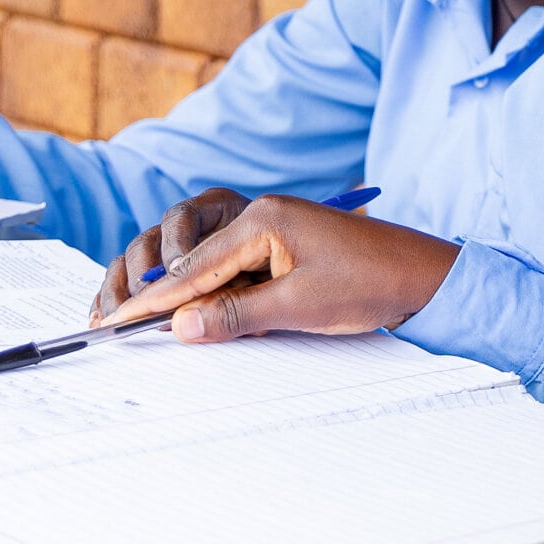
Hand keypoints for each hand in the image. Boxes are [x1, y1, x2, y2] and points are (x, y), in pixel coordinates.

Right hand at [96, 193, 461, 342]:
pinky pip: (240, 272)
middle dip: (166, 299)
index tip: (119, 322)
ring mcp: (276, 228)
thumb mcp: (299, 306)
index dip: (155, 299)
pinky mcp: (287, 246)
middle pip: (200, 264)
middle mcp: (264, 214)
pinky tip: (206, 319)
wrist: (424, 275)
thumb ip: (236, 315)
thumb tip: (180, 327)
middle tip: (121, 328)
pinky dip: (223, 297)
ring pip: (218, 270)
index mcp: (263, 218)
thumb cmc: (371, 283)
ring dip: (196, 301)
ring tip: (153, 328)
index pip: (195, 265)